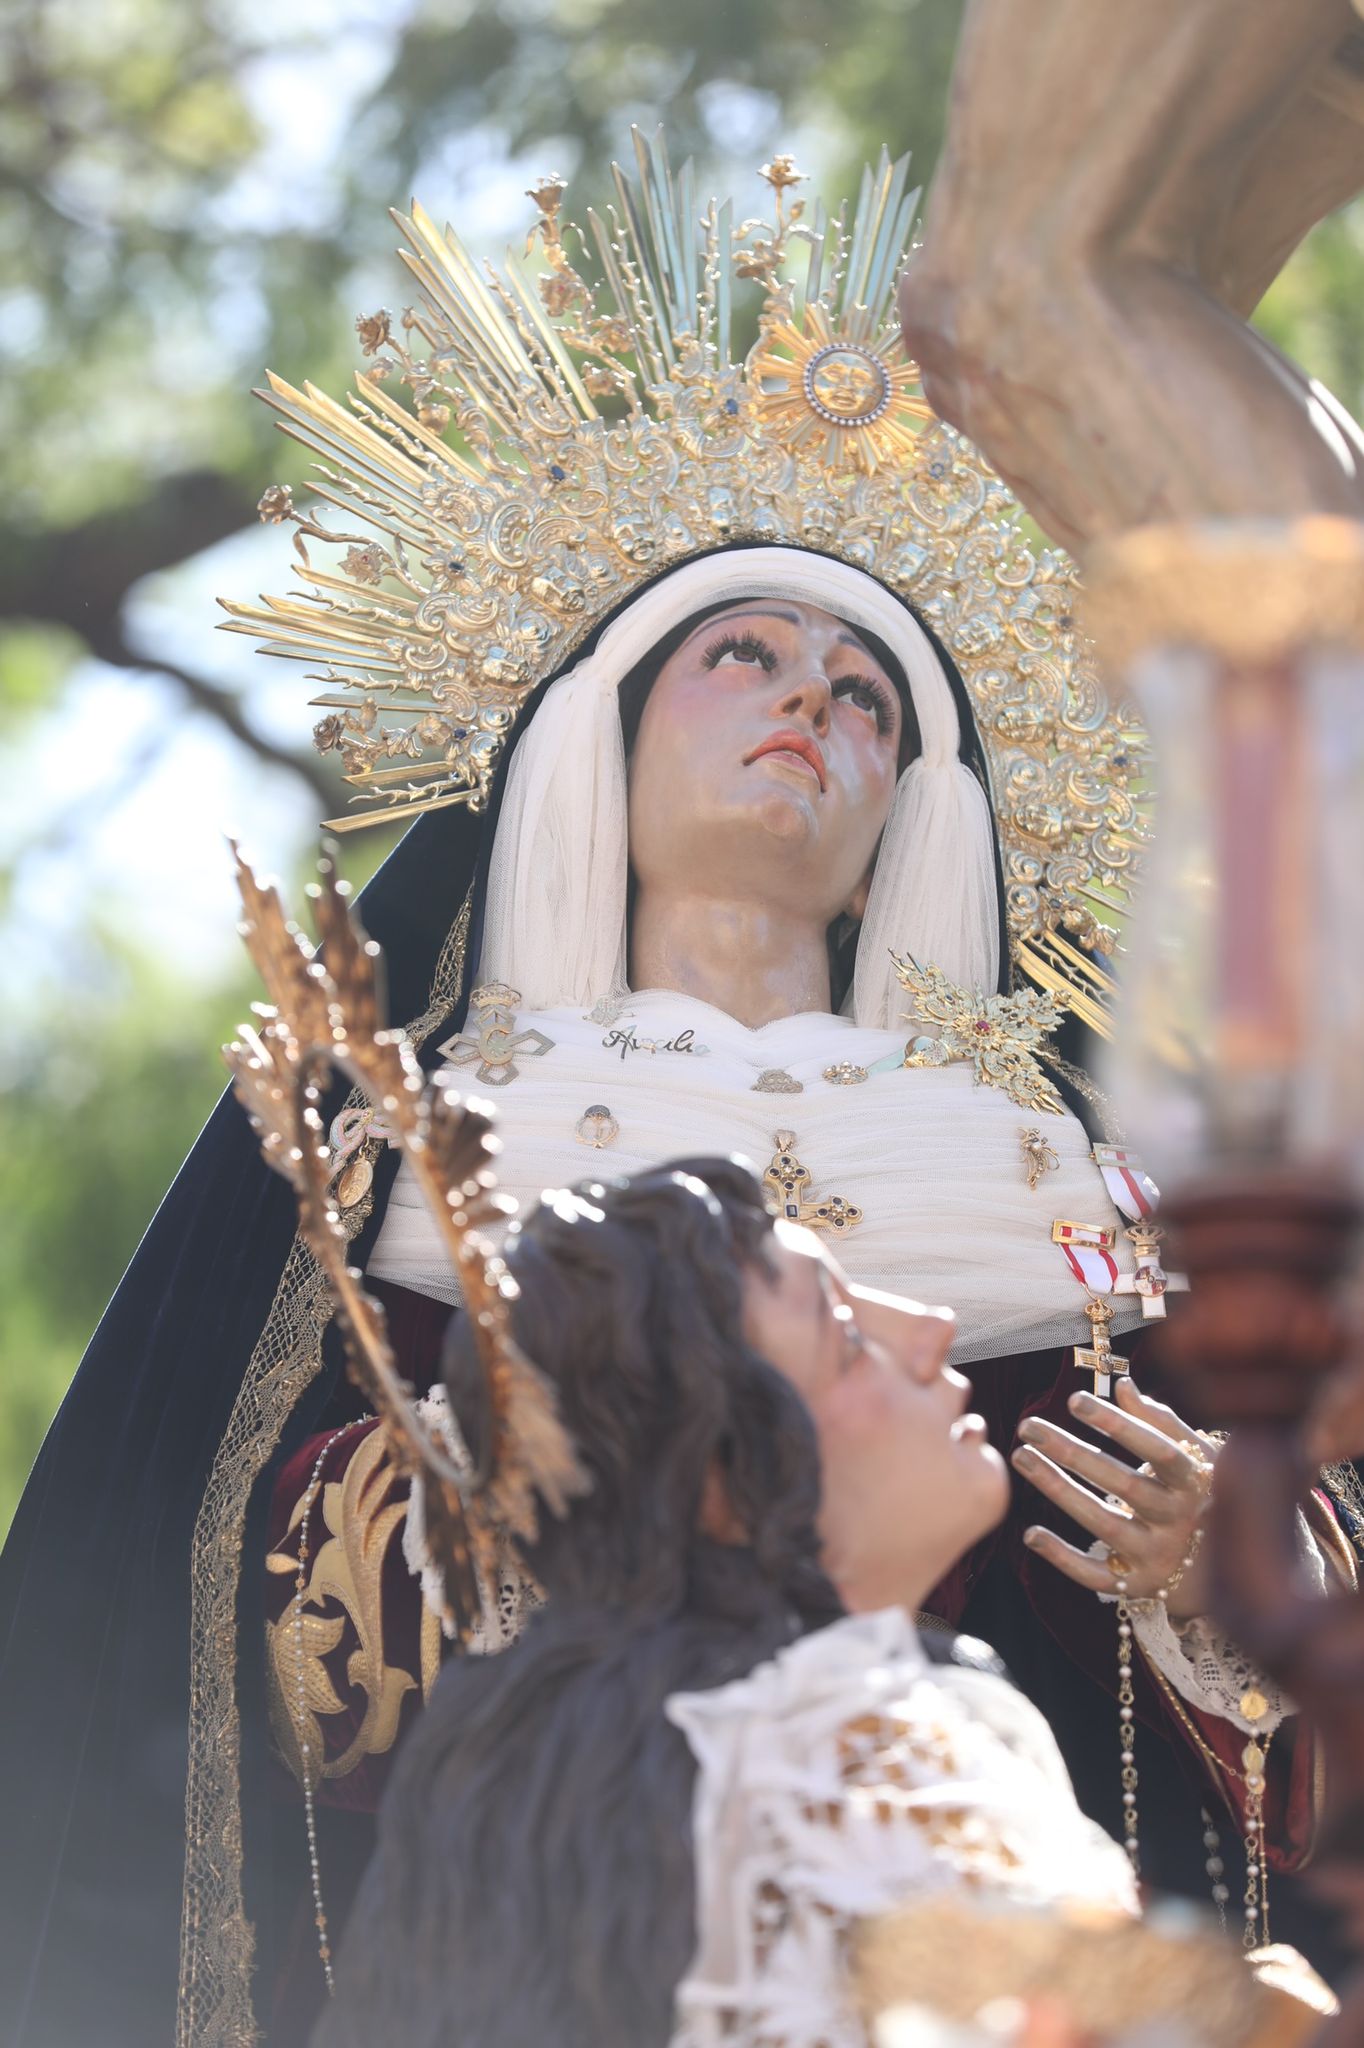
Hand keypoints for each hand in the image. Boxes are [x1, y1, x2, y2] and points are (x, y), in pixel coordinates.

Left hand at [1012, 1378, 1213, 1618]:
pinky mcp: (1137, 1585)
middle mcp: (1180, 1521)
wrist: (1225, 1566)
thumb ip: (1159, 1421)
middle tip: (1028, 1426)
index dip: (1117, 1425)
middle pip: (1123, 1484)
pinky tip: (1030, 1534)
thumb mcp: (1193, 1455)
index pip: (1156, 1450)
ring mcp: (1159, 1556)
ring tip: (1022, 1457)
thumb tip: (1124, 1386)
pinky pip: (1095, 1575)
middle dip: (1072, 1453)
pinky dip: (1062, 1557)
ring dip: (1058, 1490)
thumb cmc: (1198, 1493)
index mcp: (1195, 1482)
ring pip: (1104, 1524)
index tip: (1074, 1400)